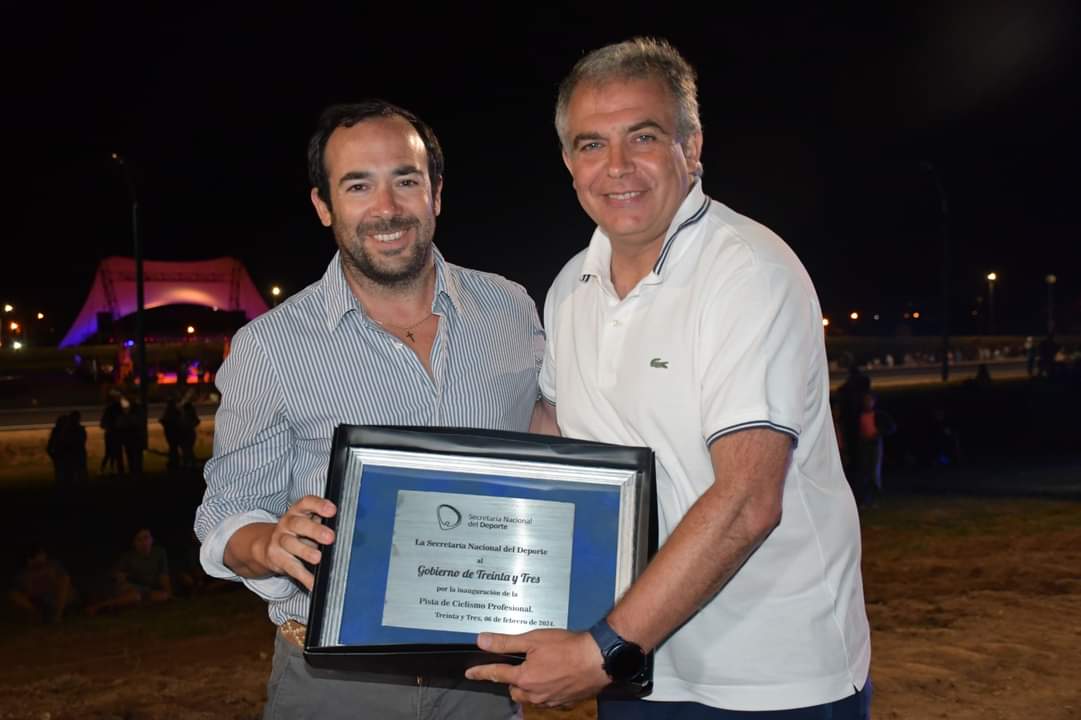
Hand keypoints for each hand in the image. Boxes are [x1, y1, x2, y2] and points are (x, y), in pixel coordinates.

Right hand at [258, 495, 335, 589]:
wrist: (268, 546)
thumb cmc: (298, 532)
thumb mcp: (309, 522)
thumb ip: (324, 522)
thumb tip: (349, 527)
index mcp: (298, 511)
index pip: (307, 503)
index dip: (319, 505)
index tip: (332, 510)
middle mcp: (287, 523)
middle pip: (299, 524)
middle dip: (315, 530)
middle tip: (330, 537)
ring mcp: (280, 540)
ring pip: (291, 544)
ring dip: (305, 551)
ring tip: (318, 558)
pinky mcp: (277, 558)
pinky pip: (292, 568)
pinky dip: (304, 577)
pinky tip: (314, 582)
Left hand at [465, 629, 609, 706]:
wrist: (599, 659)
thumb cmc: (569, 648)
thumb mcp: (533, 639)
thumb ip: (505, 642)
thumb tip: (483, 641)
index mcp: (524, 678)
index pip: (496, 674)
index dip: (481, 672)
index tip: (471, 673)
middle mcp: (535, 694)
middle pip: (514, 689)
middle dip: (513, 679)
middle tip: (519, 666)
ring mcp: (551, 700)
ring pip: (531, 696)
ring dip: (530, 685)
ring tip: (539, 669)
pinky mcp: (564, 701)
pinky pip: (548, 698)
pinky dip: (547, 689)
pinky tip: (555, 676)